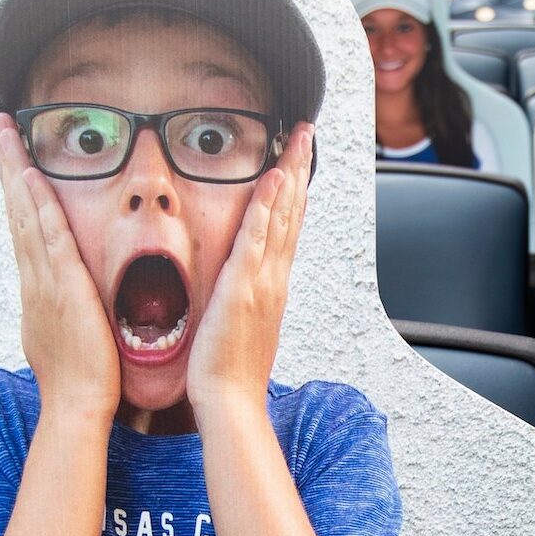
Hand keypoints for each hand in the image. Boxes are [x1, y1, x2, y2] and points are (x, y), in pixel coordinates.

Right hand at [0, 113, 119, 421]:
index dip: (17, 192)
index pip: (24, 228)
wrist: (78, 404)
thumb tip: (63, 303)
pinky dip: (38, 206)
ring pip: (26, 215)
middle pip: (16, 211)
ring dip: (17, 172)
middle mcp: (34, 277)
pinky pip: (49, 237)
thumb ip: (63, 311)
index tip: (13, 161)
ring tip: (8, 136)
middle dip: (8, 167)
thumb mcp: (66, 334)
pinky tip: (32, 179)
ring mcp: (44, 280)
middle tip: (1, 130)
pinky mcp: (63, 286)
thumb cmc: (80, 377)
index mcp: (37, 287)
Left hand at [187, 123, 314, 411]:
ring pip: (281, 218)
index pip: (286, 228)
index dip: (294, 191)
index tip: (297, 160)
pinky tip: (273, 180)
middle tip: (306, 134)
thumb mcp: (240, 327)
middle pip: (292, 213)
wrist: (230, 401)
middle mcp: (274, 279)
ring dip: (289, 175)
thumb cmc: (229, 372)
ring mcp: (263, 282)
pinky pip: (257, 239)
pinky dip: (267, 208)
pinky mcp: (244, 288)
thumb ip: (244, 301)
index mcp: (272, 286)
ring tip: (296, 141)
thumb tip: (242, 287)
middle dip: (299, 170)